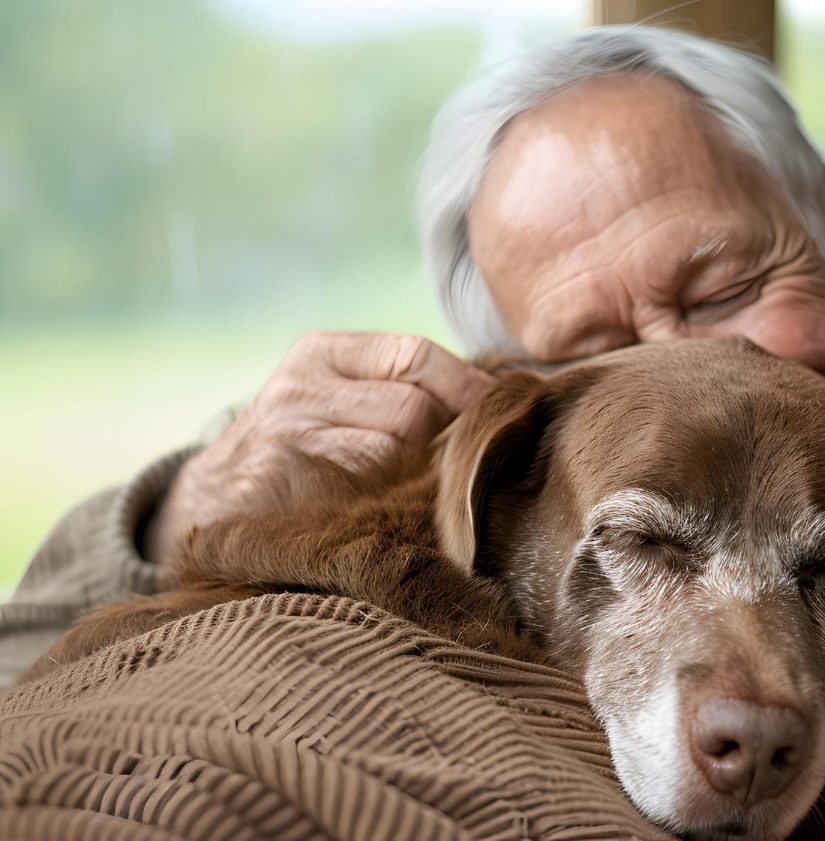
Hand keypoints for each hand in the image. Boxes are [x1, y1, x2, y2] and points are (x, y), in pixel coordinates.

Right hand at [144, 331, 495, 562]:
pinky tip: (388, 516)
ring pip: (391, 454)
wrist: (210, 505)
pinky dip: (389, 508)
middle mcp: (299, 387)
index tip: (496, 412)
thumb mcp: (340, 399)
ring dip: (419, 481)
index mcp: (322, 353)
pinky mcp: (278, 486)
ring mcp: (285, 436)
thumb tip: (500, 395)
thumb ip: (403, 388)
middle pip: (413, 409)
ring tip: (421, 496)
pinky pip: (362, 496)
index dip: (466, 385)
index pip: (415, 353)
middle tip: (458, 469)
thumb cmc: (303, 448)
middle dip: (443, 442)